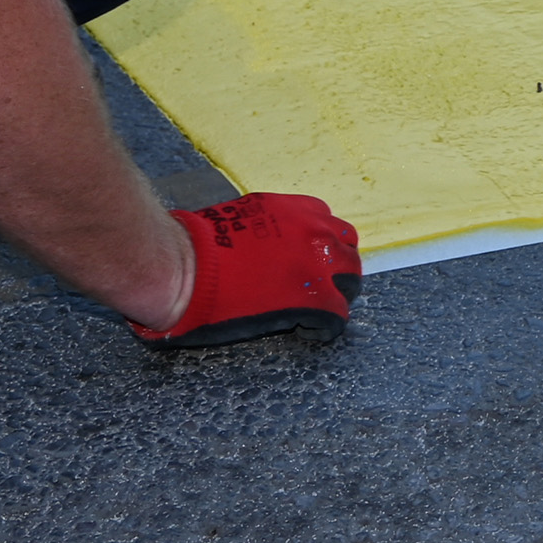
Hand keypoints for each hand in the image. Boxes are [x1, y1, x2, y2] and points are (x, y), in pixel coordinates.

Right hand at [132, 192, 363, 349]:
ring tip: (320, 309)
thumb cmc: (203, 245)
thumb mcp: (245, 217)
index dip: (322, 246)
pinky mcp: (314, 300)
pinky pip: (337, 315)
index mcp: (298, 210)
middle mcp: (316, 233)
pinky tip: (310, 332)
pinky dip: (326, 326)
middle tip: (321, 286)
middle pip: (347, 251)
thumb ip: (268, 227)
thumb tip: (268, 240)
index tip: (311, 260)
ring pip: (351, 282)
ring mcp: (319, 266)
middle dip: (337, 268)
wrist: (191, 268)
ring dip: (338, 293)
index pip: (329, 225)